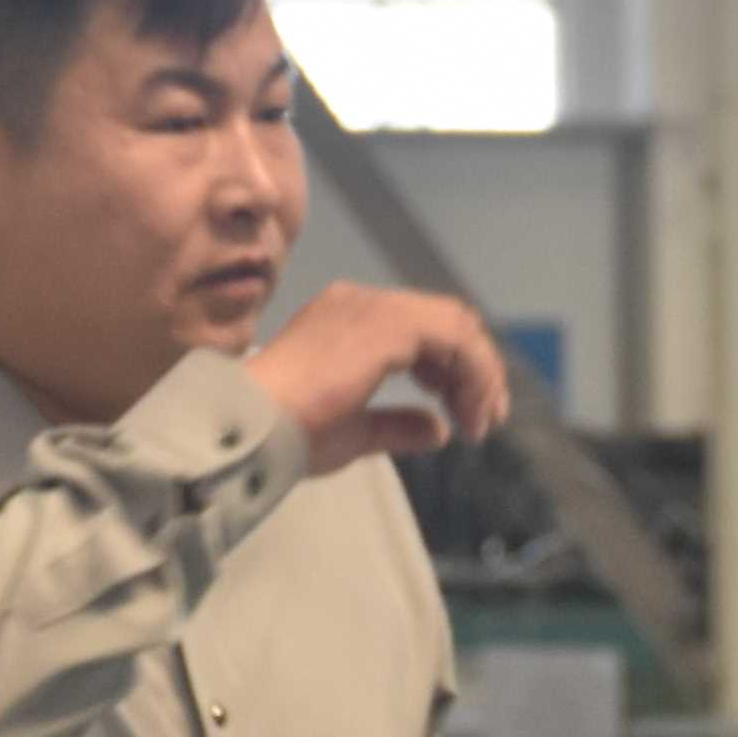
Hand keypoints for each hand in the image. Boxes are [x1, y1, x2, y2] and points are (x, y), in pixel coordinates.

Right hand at [249, 283, 509, 470]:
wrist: (251, 427)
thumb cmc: (287, 433)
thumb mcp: (354, 431)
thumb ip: (397, 425)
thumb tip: (439, 430)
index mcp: (346, 320)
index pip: (421, 328)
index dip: (454, 370)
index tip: (466, 417)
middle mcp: (360, 303)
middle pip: (446, 321)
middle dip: (475, 370)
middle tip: (485, 419)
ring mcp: (372, 308)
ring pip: (456, 326)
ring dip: (479, 373)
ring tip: (481, 421)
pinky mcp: (387, 325)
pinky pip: (454, 338)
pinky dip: (474, 372)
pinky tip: (472, 412)